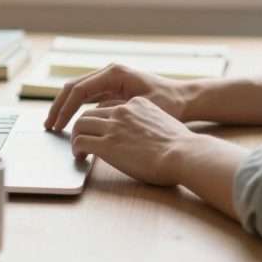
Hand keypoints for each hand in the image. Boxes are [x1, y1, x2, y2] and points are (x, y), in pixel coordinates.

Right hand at [44, 64, 193, 130]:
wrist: (185, 99)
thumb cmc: (169, 104)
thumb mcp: (141, 107)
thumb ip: (116, 110)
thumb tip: (91, 118)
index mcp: (114, 73)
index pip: (79, 89)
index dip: (65, 108)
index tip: (57, 125)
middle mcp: (109, 73)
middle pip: (73, 87)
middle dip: (59, 107)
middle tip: (48, 126)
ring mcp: (110, 80)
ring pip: (78, 92)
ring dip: (65, 108)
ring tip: (54, 125)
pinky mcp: (112, 88)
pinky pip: (87, 97)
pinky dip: (76, 109)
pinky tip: (70, 123)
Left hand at [70, 96, 198, 185]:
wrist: (185, 154)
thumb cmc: (182, 147)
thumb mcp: (164, 124)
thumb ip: (148, 125)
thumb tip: (144, 138)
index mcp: (137, 103)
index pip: (108, 106)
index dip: (99, 120)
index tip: (97, 129)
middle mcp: (122, 111)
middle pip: (89, 113)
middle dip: (81, 126)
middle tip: (80, 138)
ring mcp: (113, 127)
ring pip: (80, 124)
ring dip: (76, 137)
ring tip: (77, 149)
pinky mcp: (107, 145)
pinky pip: (81, 142)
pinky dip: (76, 149)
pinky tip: (80, 157)